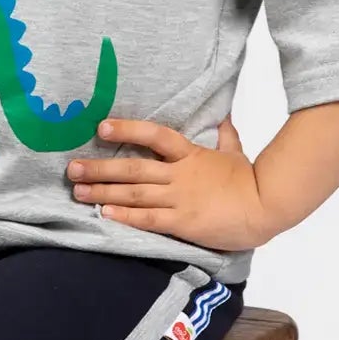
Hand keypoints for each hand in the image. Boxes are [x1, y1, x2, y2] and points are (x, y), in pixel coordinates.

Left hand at [66, 115, 274, 253]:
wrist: (267, 206)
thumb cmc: (251, 181)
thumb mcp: (236, 153)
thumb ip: (225, 136)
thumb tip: (223, 117)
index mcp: (191, 154)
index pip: (155, 135)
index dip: (127, 129)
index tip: (101, 127)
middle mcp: (180, 174)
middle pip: (133, 167)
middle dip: (100, 168)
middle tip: (72, 169)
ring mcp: (180, 198)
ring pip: (135, 192)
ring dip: (104, 192)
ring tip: (78, 192)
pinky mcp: (182, 222)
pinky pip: (148, 218)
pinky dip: (125, 215)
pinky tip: (104, 213)